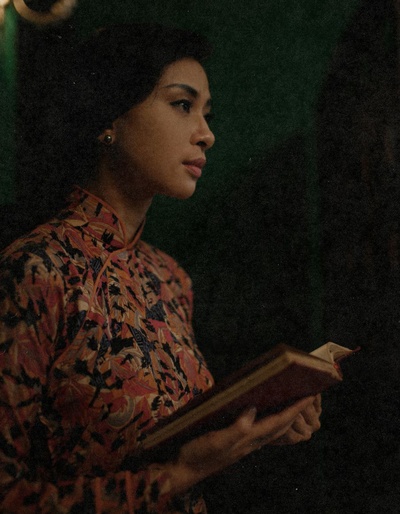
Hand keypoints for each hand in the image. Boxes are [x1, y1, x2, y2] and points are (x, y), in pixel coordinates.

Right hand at [162, 395, 319, 495]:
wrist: (185, 470)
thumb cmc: (198, 453)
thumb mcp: (216, 440)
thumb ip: (236, 427)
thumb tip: (254, 409)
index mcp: (249, 438)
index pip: (279, 422)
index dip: (295, 409)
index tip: (310, 397)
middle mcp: (251, 441)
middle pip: (281, 426)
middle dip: (296, 413)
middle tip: (308, 397)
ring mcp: (244, 443)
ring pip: (273, 430)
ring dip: (287, 417)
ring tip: (294, 404)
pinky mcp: (236, 442)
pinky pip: (262, 430)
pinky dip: (271, 420)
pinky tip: (267, 415)